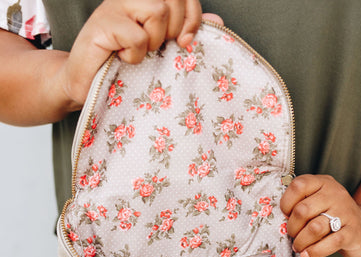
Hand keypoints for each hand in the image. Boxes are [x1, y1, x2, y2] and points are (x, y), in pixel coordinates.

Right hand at [58, 0, 218, 106]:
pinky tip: (123, 58)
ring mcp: (115, 6)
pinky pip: (136, 36)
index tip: (186, 40)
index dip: (193, 15)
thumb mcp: (160, 50)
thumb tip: (217, 21)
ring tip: (139, 52)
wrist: (85, 85)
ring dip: (153, 41)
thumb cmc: (122, 68)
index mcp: (145, 0)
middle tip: (156, 48)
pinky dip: (135, 54)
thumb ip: (185, 32)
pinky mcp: (102, 23)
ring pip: (156, 10)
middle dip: (174, 29)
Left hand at [280, 174, 360, 256]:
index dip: (286, 203)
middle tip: (293, 235)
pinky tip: (307, 255)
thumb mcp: (319, 202)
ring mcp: (346, 212)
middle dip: (292, 228)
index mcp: (323, 183)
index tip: (286, 215)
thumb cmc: (332, 217)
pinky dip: (314, 251)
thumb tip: (279, 220)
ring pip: (314, 228)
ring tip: (299, 247)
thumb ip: (301, 203)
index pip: (298, 186)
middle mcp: (336, 194)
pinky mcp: (352, 232)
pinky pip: (330, 243)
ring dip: (301, 242)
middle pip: (302, 210)